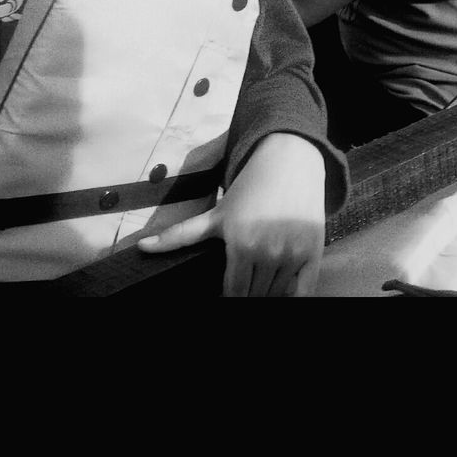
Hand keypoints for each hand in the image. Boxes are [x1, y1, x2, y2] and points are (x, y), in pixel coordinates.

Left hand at [137, 133, 326, 296]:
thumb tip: (142, 248)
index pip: (233, 294)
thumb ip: (180, 235)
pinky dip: (294, 296)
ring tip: (261, 281)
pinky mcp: (314, 250)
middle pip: (255, 296)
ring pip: (277, 294)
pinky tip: (283, 291)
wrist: (290, 159)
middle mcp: (269, 252)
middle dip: (248, 294)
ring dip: (268, 293)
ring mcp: (294, 252)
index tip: (228, 292)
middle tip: (244, 282)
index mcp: (241, 246)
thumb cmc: (250, 188)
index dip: (228, 297)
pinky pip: (305, 290)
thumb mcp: (217, 213)